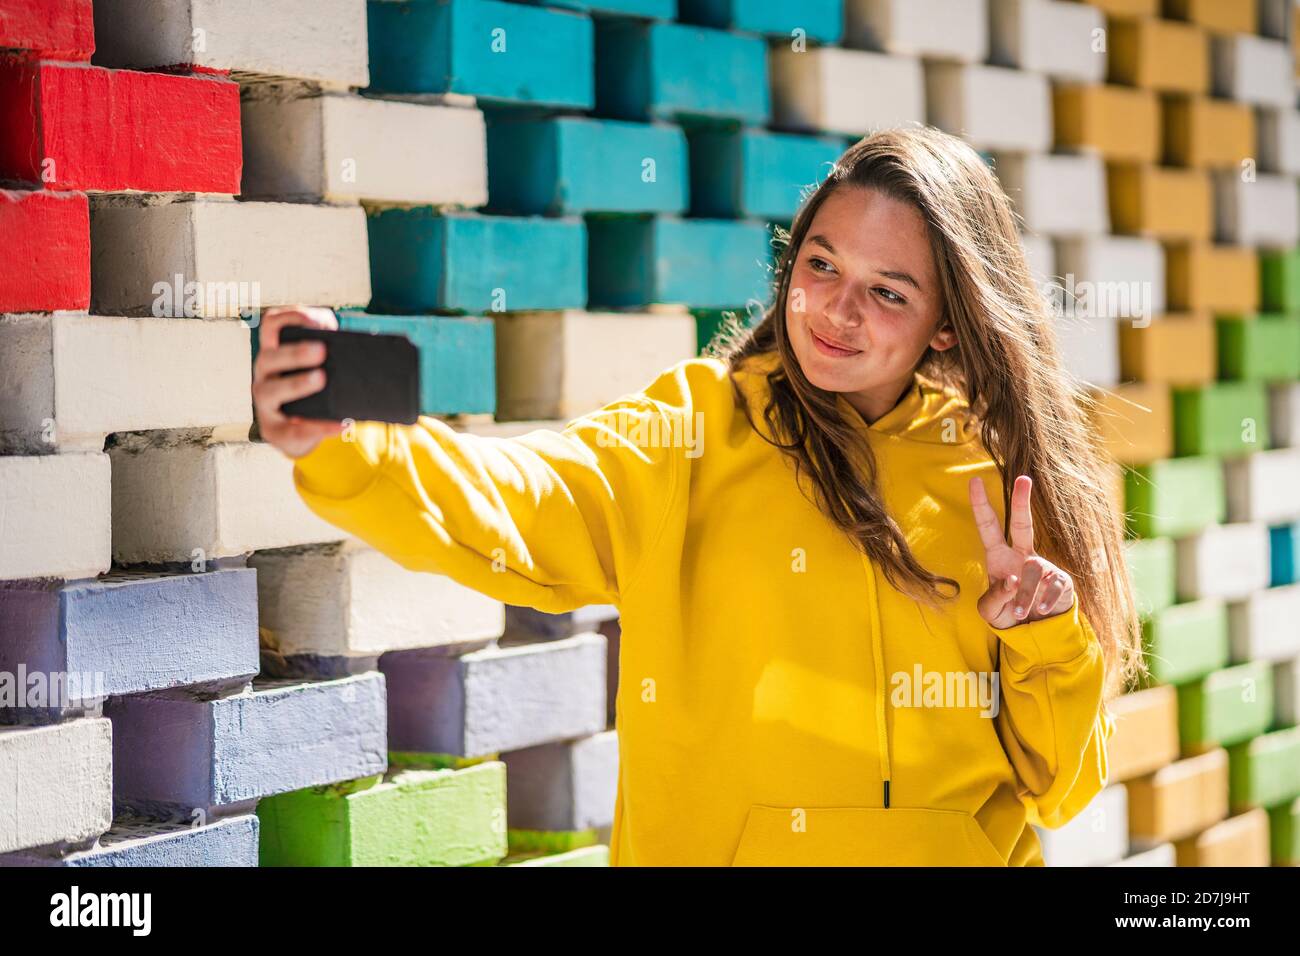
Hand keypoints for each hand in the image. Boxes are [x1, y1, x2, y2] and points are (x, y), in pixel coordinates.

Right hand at [252, 305, 347, 458]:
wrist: (303, 431)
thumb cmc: (313, 391)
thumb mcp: (320, 368)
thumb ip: (332, 352)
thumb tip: (360, 348)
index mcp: (275, 352)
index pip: (271, 325)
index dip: (289, 317)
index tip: (314, 321)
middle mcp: (264, 374)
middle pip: (270, 357)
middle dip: (295, 352)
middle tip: (321, 350)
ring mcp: (264, 402)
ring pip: (271, 390)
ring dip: (297, 383)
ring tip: (322, 379)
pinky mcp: (274, 430)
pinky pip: (294, 429)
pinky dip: (320, 426)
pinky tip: (342, 424)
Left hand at [968, 475, 1074, 628]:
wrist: (1034, 631)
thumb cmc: (1007, 614)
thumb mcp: (990, 611)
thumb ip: (994, 597)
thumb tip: (1011, 579)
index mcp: (998, 557)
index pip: (988, 527)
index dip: (981, 505)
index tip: (974, 481)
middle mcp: (1020, 556)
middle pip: (1022, 524)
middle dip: (1021, 501)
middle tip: (1023, 478)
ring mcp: (1042, 566)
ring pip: (1032, 570)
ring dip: (1025, 594)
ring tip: (1021, 612)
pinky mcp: (1060, 580)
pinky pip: (1053, 585)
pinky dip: (1046, 599)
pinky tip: (1042, 610)